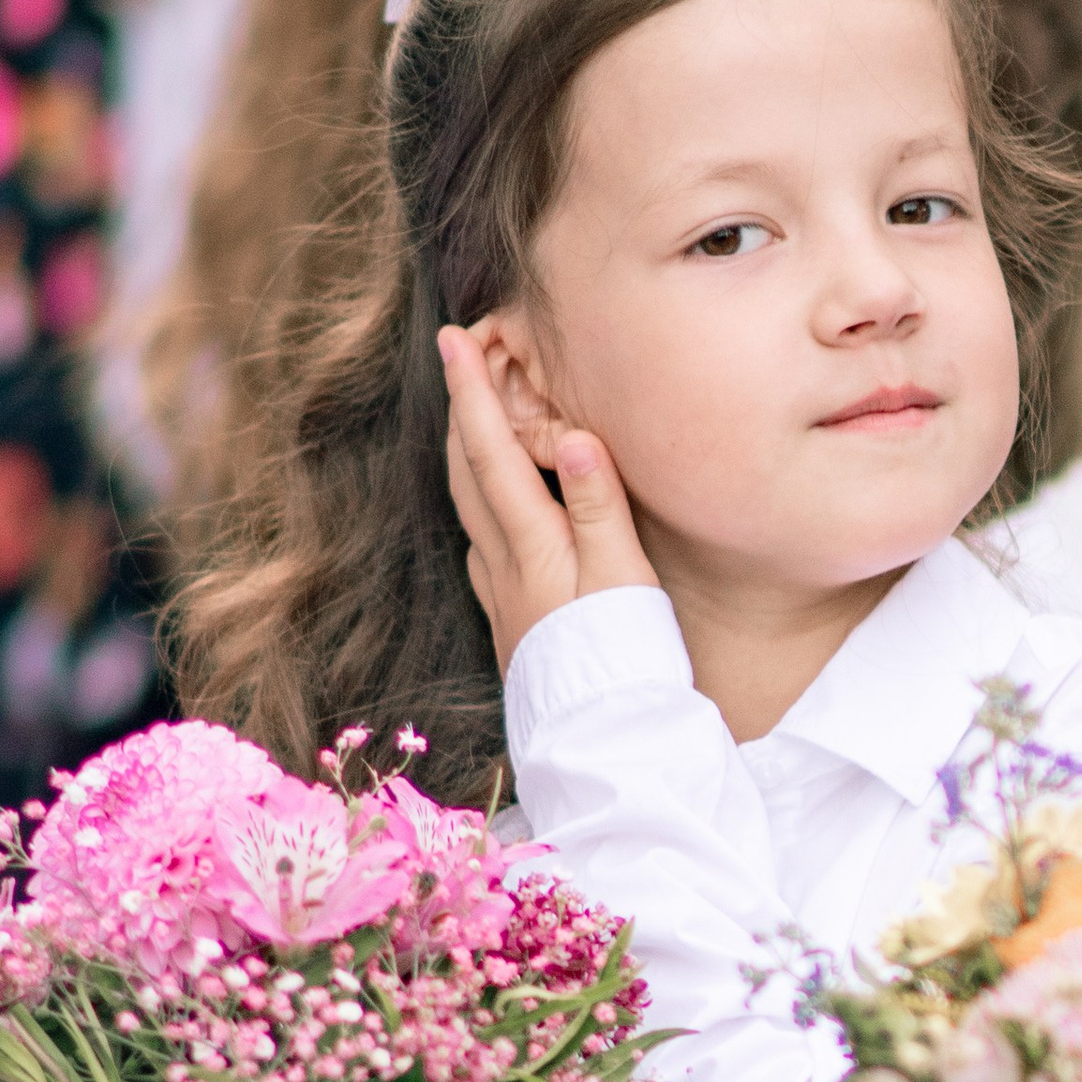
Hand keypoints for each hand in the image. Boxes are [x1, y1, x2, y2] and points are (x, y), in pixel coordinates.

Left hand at [437, 322, 655, 670]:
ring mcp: (503, 596)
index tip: (454, 339)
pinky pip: (483, 546)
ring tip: (472, 421)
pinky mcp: (512, 624)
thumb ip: (600, 505)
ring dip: (466, 457)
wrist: (607, 743)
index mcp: (533, 543)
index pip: (493, 451)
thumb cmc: (627, 659)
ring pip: (470, 510)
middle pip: (468, 474)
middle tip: (461, 363)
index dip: (472, 392)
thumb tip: (576, 435)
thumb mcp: (625, 577)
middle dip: (462, 413)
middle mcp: (505, 565)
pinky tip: (493, 512)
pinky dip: (481, 506)